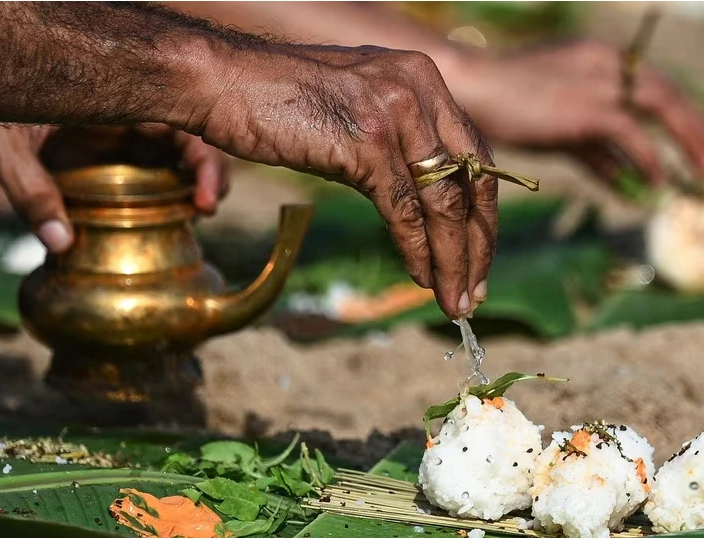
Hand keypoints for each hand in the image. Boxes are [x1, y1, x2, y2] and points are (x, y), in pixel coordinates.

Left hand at [0, 123, 228, 251]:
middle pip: (187, 138)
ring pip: (174, 158)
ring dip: (194, 184)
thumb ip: (31, 191)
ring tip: (201, 213)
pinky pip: (151, 175)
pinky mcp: (110, 162)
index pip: (174, 119)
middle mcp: (122, 116)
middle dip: (208, 172)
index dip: (201, 157)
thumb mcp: (3, 144)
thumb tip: (62, 242)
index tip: (204, 197)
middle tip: (208, 207)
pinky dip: (169, 195)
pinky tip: (176, 215)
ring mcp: (118, 140)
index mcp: (109, 96)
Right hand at [187, 45, 495, 317]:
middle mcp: (419, 88)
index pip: (475, 155)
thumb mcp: (358, 105)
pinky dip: (419, 253)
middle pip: (471, 182)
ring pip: (442, 205)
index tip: (480, 256)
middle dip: (478, 245)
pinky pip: (405, 213)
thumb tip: (428, 191)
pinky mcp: (365, 142)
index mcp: (423, 77)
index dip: (483, 213)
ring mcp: (395, 113)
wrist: (220, 81)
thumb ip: (400, 136)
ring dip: (453, 262)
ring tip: (454, 301)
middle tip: (476, 292)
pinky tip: (422, 279)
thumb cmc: (280, 98)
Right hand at [452, 39, 703, 184]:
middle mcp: (608, 62)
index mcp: (602, 59)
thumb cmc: (505, 108)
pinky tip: (660, 183)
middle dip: (701, 130)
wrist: (469, 91)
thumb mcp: (560, 129)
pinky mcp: (587, 106)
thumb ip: (597, 152)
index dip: (687, 117)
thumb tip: (632, 183)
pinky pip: (632, 134)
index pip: (657, 86)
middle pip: (669, 95)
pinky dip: (650, 158)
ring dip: (691, 142)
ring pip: (662, 107)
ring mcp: (599, 80)